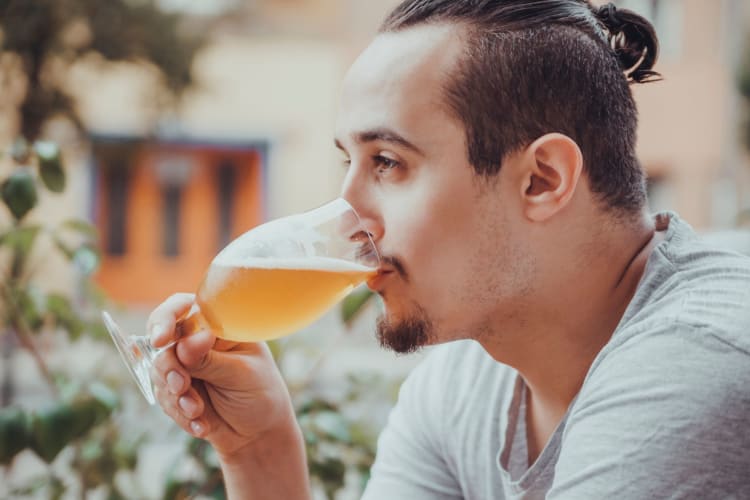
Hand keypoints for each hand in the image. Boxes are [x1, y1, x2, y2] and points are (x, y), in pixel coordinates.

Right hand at [147, 293, 296, 457]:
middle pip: (162, 344)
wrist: (260, 433)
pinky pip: (164, 400)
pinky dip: (181, 414)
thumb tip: (185, 342)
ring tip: (198, 411)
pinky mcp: (177, 392)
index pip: (182, 308)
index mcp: (216, 326)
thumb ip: (210, 360)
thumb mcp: (241, 374)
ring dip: (176, 396)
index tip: (160, 340)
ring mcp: (185, 367)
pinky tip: (202, 425)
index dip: (164, 320)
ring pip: (159, 373)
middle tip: (182, 386)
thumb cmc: (261, 393)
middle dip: (168, 368)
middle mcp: (196, 343)